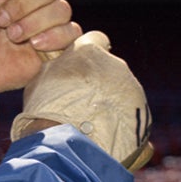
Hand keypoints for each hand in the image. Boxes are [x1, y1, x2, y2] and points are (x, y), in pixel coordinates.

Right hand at [11, 31, 152, 170]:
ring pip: (120, 87)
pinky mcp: (141, 110)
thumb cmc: (45, 109)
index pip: (95, 39)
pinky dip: (118, 117)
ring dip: (108, 99)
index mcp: (88, 50)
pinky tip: (101, 130)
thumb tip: (59, 66)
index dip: (86, 53)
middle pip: (108, 66)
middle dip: (98, 79)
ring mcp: (130, 86)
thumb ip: (56, 67)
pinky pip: (129, 108)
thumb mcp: (40, 78)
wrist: (66, 142)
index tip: (78, 66)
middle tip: (80, 99)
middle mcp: (114, 63)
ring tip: (89, 120)